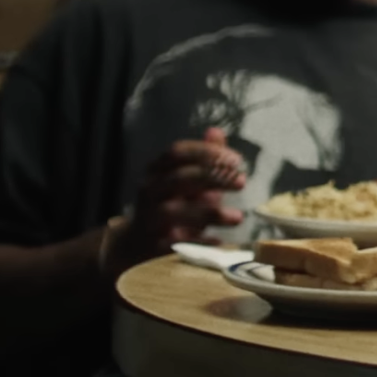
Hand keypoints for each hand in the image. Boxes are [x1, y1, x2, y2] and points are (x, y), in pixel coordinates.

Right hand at [99, 128, 246, 280]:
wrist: (135, 243)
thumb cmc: (168, 205)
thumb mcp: (185, 180)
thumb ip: (202, 158)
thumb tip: (216, 132)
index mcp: (156, 170)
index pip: (178, 152)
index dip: (207, 153)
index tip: (236, 160)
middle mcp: (150, 190)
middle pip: (179, 178)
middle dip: (213, 177)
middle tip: (241, 181)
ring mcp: (149, 218)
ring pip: (175, 211)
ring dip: (210, 212)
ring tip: (238, 217)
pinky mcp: (152, 245)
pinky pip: (176, 242)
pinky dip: (199, 242)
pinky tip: (220, 241)